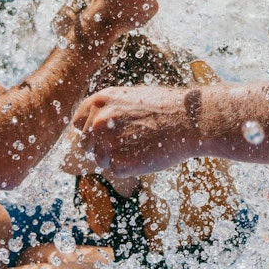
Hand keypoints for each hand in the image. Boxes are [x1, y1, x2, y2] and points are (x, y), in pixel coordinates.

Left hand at [70, 85, 196, 177]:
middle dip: (102, 146)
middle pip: (86, 144)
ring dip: (117, 158)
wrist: (190, 120)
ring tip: (141, 146)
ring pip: (100, 159)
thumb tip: (92, 125)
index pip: (78, 123)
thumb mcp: (130, 97)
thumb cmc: (165, 107)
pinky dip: (130, 167)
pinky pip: (116, 170)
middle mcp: (98, 121)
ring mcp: (108, 143)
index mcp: (100, 101)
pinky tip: (146, 154)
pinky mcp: (120, 164)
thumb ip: (108, 110)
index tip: (103, 134)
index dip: (91, 130)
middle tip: (128, 142)